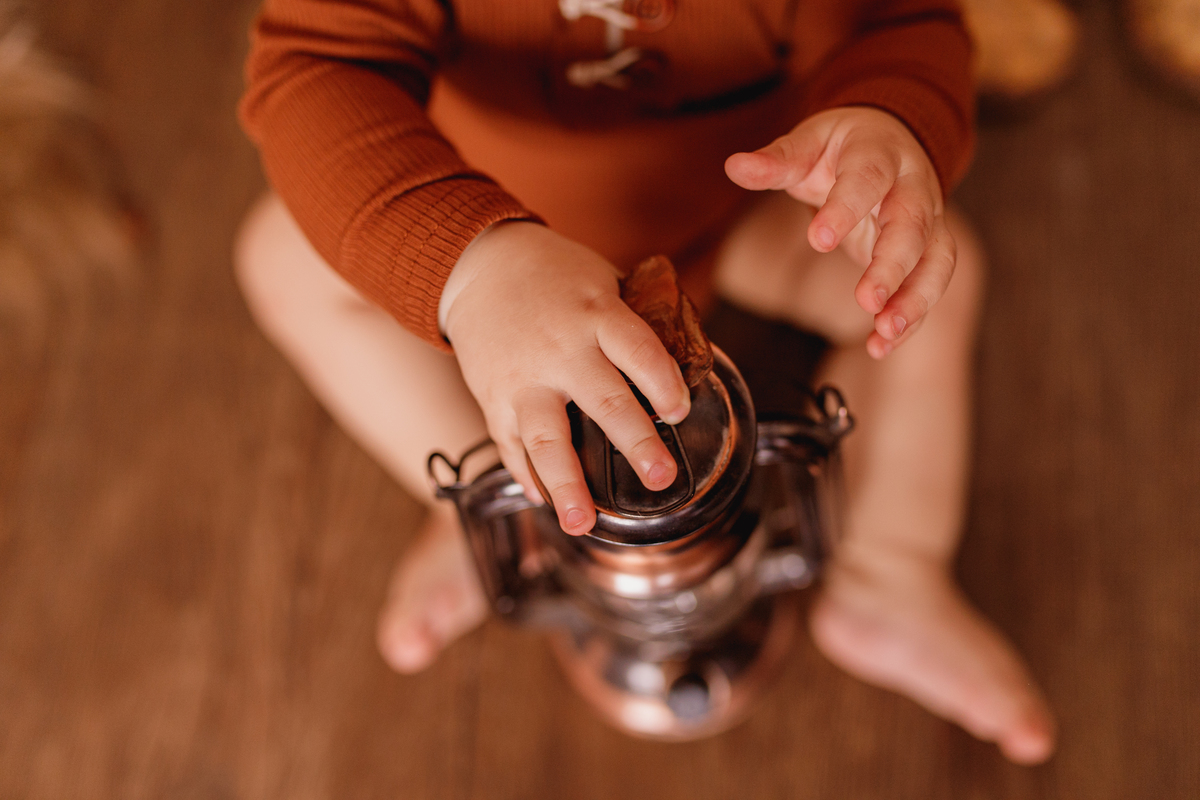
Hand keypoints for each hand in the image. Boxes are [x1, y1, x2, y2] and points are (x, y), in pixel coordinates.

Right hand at [440, 222, 690, 534]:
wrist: (480, 264)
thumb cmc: (556, 275)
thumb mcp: (603, 282)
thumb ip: (635, 325)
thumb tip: (688, 365)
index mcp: (596, 313)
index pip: (637, 350)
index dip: (662, 382)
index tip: (680, 411)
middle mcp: (561, 349)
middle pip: (603, 401)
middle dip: (635, 444)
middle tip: (661, 478)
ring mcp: (523, 378)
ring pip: (545, 437)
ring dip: (565, 484)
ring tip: (582, 523)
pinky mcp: (493, 397)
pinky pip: (509, 445)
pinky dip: (526, 476)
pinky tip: (545, 501)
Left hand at [725, 106, 955, 358]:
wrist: (887, 139)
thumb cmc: (842, 148)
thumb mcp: (807, 145)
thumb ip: (776, 161)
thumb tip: (735, 166)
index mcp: (879, 152)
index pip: (868, 177)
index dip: (846, 208)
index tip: (819, 239)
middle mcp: (912, 186)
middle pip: (912, 226)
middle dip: (893, 265)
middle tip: (867, 300)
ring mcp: (927, 219)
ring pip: (935, 259)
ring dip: (914, 299)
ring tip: (886, 331)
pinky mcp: (928, 249)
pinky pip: (929, 285)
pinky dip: (911, 317)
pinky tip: (881, 345)